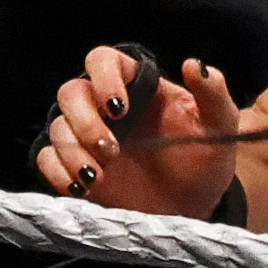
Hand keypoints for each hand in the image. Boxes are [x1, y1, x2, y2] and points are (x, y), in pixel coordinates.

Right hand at [38, 40, 241, 217]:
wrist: (197, 208)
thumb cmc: (206, 162)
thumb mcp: (219, 126)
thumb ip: (213, 94)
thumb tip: (195, 64)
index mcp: (137, 86)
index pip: (103, 60)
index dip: (103, 78)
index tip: (118, 108)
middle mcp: (106, 107)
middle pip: (70, 92)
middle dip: (84, 120)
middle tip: (110, 149)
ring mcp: (88, 138)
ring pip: (57, 128)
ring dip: (73, 151)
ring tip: (99, 176)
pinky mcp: (77, 169)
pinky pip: (47, 160)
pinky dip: (58, 172)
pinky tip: (83, 187)